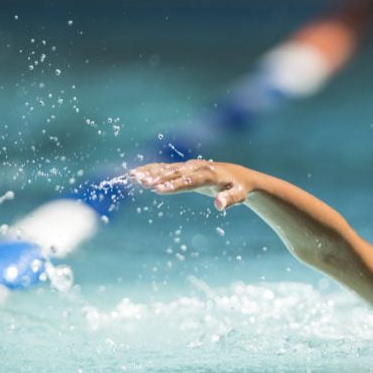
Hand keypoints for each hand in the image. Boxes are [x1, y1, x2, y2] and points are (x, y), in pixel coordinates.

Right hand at [130, 160, 249, 210]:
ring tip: (133, 177)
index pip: (190, 180)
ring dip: (150, 172)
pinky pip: (165, 168)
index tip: (159, 189)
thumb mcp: (239, 194)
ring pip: (167, 168)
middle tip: (141, 182)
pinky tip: (135, 174)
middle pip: (175, 172)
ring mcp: (189, 167)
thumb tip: (219, 205)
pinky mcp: (184, 168)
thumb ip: (230, 199)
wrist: (237, 176)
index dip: (174, 184)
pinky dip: (151, 170)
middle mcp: (197, 167)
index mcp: (209, 174)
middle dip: (158, 177)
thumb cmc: (239, 188)